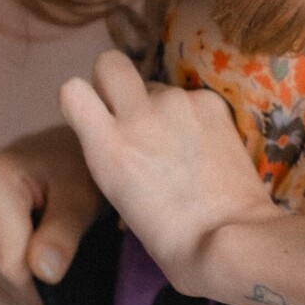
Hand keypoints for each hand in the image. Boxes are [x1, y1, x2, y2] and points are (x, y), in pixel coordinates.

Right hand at [0, 122, 106, 304]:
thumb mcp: (85, 195)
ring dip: (20, 293)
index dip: (37, 295)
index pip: (7, 258)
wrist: (67, 151)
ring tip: (55, 304)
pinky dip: (9, 282)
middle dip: (31, 297)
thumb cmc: (82, 168)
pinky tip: (37, 286)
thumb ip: (66, 231)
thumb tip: (45, 271)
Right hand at [58, 50, 282, 288]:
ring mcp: (177, 104)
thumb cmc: (173, 242)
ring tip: (180, 147)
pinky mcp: (212, 103)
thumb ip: (116, 161)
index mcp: (107, 148)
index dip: (82, 101)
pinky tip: (207, 148)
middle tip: (131, 115)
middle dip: (115, 81)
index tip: (94, 118)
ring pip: (157, 86)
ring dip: (161, 106)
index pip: (72, 90)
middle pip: (110, 63)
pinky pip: (191, 98)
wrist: (232, 240)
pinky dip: (194, 116)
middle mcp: (138, 116)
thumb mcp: (121, 202)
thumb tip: (127, 146)